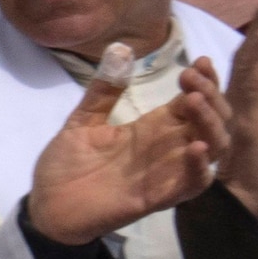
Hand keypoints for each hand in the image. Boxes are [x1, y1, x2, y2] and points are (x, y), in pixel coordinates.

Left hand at [19, 42, 226, 245]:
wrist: (45, 208)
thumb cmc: (65, 167)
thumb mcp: (82, 121)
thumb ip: (103, 91)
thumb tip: (119, 50)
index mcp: (151, 128)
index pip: (192, 101)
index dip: (203, 82)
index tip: (197, 62)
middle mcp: (166, 148)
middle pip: (210, 120)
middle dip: (210, 95)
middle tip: (192, 77)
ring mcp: (165, 172)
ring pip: (211, 148)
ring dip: (210, 123)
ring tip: (193, 101)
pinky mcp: (157, 197)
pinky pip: (192, 185)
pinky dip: (199, 167)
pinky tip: (195, 146)